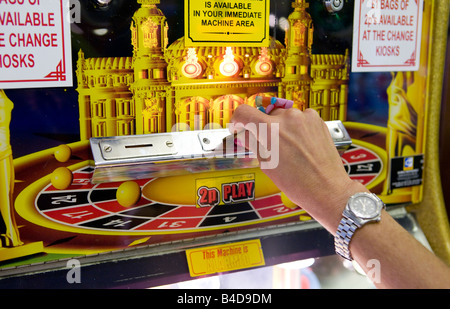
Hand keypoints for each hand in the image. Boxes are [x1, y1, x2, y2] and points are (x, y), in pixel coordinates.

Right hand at [230, 105, 367, 232]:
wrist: (326, 188)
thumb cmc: (298, 183)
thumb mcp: (266, 164)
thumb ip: (252, 143)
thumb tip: (243, 134)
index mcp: (270, 130)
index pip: (243, 112)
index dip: (237, 120)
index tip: (238, 126)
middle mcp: (288, 118)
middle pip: (265, 115)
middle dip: (263, 128)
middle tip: (267, 146)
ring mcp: (304, 117)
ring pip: (283, 116)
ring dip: (280, 128)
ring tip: (287, 149)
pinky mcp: (317, 119)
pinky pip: (299, 119)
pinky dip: (296, 128)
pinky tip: (299, 145)